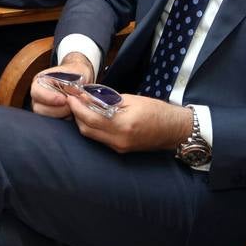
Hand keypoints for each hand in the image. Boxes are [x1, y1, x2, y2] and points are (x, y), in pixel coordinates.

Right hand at [30, 55, 94, 118]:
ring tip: (73, 108)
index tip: (64, 99)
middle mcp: (38, 96)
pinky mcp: (51, 116)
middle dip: (58, 110)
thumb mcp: (75, 74)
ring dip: (62, 115)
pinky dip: (65, 120)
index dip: (49, 97)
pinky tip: (72, 113)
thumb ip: (72, 83)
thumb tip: (72, 93)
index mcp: (40, 81)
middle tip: (71, 106)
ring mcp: (43, 107)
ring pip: (47, 118)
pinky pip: (55, 123)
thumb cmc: (75, 74)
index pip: (36, 92)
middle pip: (39, 109)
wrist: (80, 79)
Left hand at [68, 93, 193, 153]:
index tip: (70, 96)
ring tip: (80, 107)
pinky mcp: (120, 150)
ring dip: (82, 121)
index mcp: (123, 124)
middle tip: (73, 100)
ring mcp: (119, 147)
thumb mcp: (131, 99)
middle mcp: (119, 140)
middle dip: (76, 114)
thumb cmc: (156, 111)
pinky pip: (100, 139)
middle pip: (86, 129)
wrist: (174, 130)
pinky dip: (93, 128)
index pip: (90, 117)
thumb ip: (108, 99)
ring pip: (91, 135)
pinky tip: (92, 117)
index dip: (77, 107)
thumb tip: (87, 95)